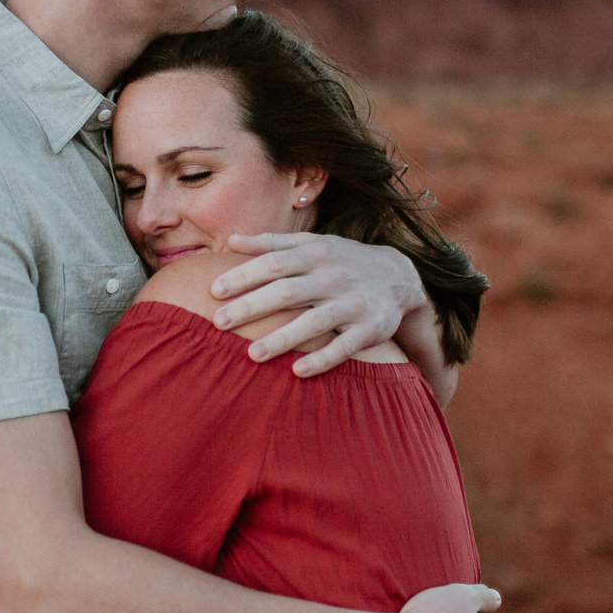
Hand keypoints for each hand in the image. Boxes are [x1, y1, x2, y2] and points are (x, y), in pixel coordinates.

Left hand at [211, 233, 425, 377]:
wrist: (399, 276)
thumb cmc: (340, 260)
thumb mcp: (312, 243)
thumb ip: (271, 243)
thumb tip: (231, 240)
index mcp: (314, 254)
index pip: (273, 263)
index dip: (243, 276)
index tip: (213, 290)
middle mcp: (332, 277)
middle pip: (287, 291)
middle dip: (251, 307)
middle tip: (218, 322)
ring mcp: (352, 303)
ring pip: (314, 322)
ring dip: (282, 338)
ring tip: (251, 354)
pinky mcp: (369, 329)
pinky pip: (344, 347)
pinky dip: (322, 360)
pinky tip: (297, 372)